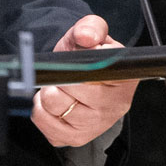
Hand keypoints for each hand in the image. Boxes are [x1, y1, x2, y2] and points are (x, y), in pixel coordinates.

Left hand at [33, 14, 137, 148]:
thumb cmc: (87, 56)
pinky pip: (43, 121)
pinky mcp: (75, 138)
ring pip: (53, 105)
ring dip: (48, 93)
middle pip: (69, 90)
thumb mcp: (92, 33)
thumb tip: (85, 37)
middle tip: (65, 74)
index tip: (73, 62)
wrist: (80, 76)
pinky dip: (41, 109)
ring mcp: (95, 126)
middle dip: (60, 78)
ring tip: (60, 88)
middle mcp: (114, 106)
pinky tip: (54, 103)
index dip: (77, 68)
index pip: (95, 75)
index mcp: (124, 79)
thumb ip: (90, 28)